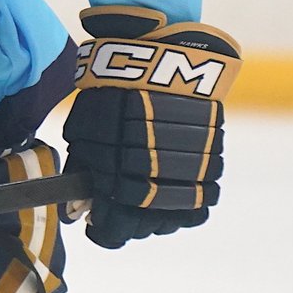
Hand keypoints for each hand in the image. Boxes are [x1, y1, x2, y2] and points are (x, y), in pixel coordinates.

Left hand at [62, 7, 240, 249]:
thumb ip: (84, 173)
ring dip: (158, 214)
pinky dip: (186, 200)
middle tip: (119, 212)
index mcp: (121, 180)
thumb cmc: (112, 94)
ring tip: (144, 199)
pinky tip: (171, 190)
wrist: (160, 59)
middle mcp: (159, 184)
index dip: (105, 233)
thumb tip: (78, 209)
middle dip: (129, 224)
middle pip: (146, 227)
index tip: (98, 227)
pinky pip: (202, 197)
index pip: (115, 230)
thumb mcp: (85, 133)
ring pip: (175, 216)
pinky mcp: (214, 160)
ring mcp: (189, 175)